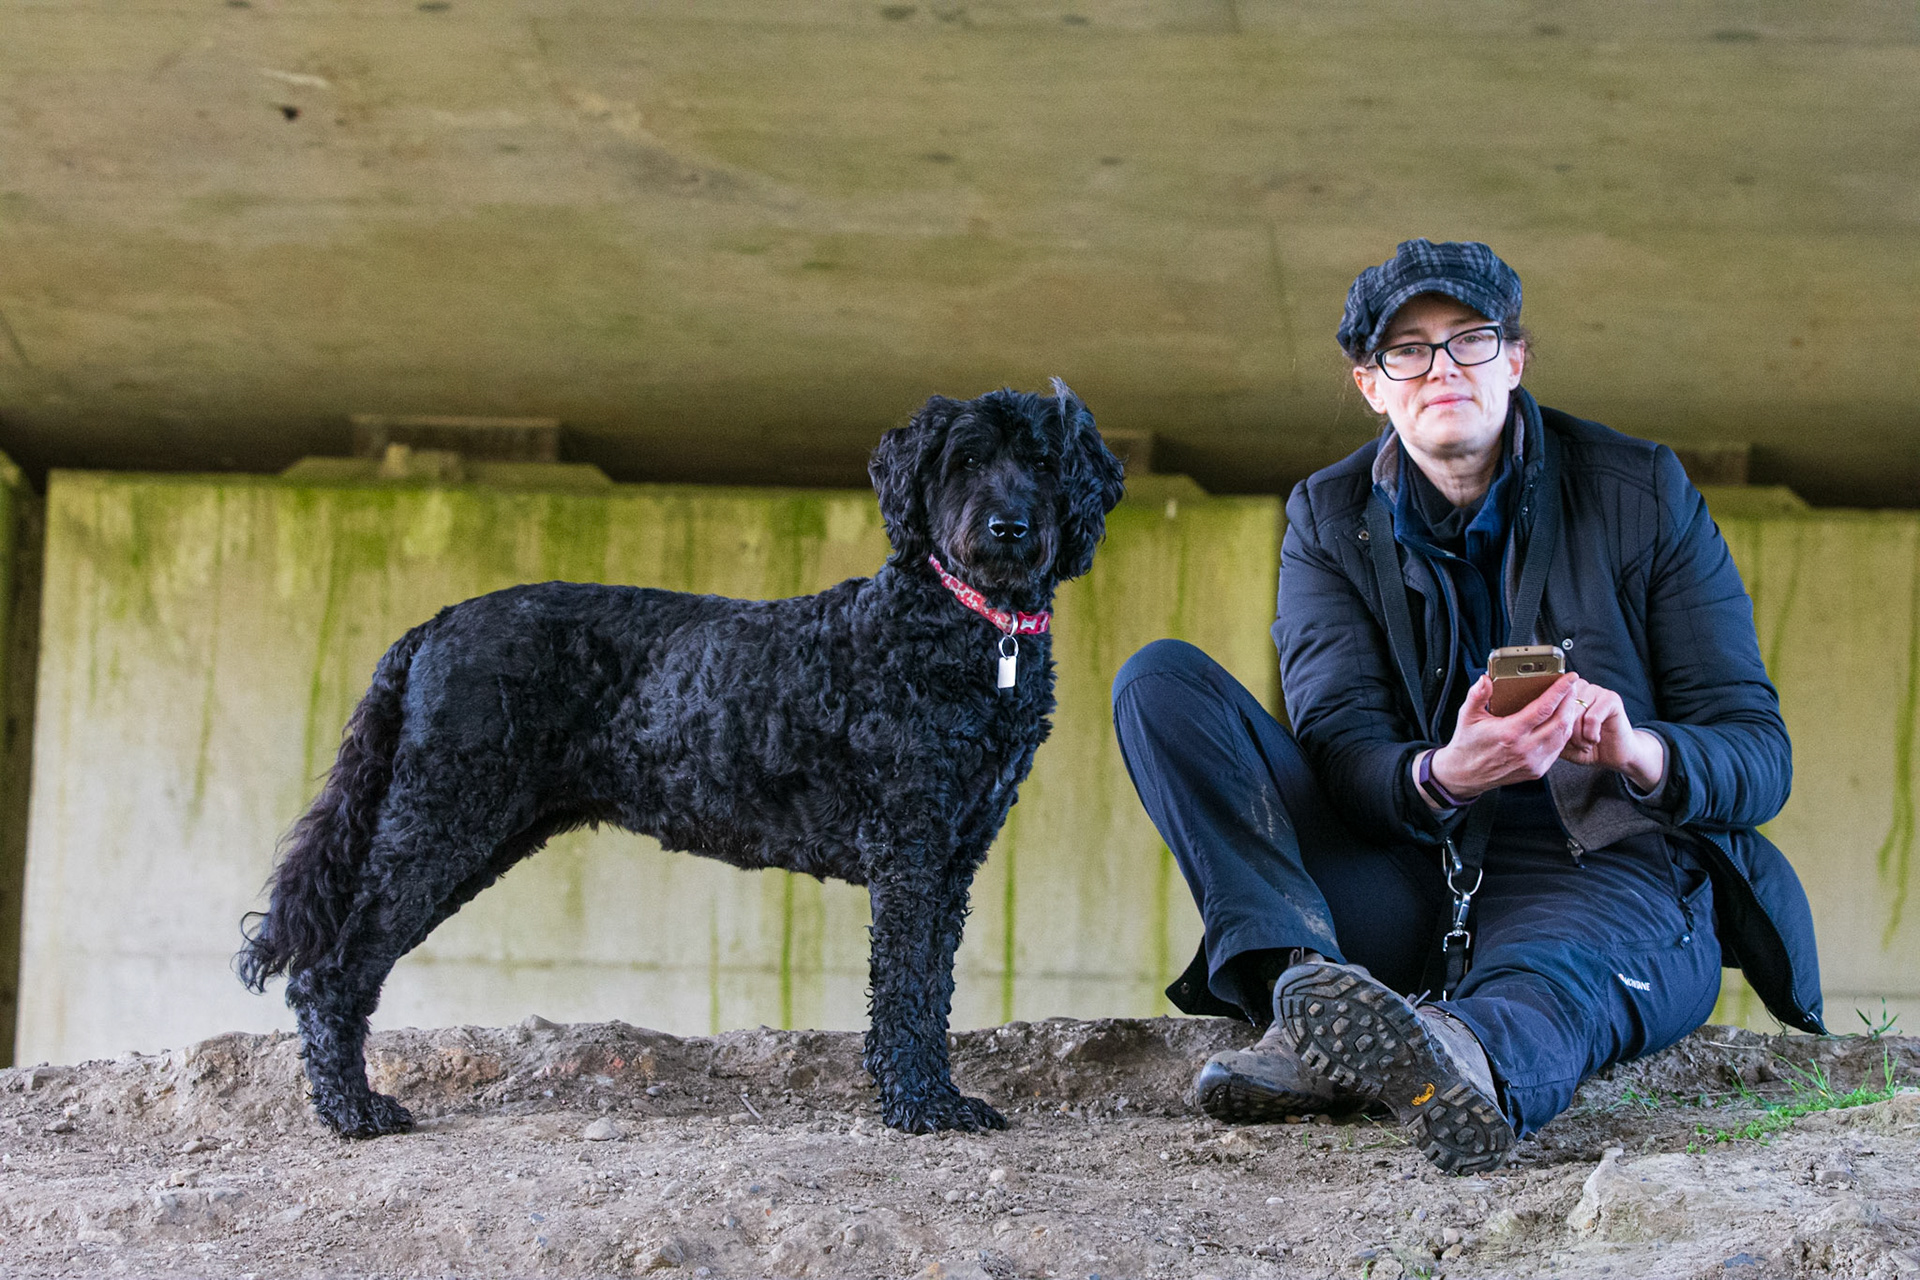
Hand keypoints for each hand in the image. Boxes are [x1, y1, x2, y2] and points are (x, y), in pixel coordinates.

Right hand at [1429, 672, 1583, 800]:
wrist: (1466, 775)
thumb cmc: (1468, 744)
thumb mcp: (1467, 716)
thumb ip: (1477, 695)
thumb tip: (1485, 679)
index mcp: (1509, 733)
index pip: (1543, 708)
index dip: (1560, 691)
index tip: (1570, 679)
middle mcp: (1525, 749)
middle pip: (1560, 721)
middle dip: (1570, 701)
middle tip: (1572, 686)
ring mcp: (1533, 762)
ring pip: (1563, 736)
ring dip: (1569, 717)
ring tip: (1568, 701)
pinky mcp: (1537, 770)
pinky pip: (1558, 749)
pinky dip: (1563, 733)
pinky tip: (1561, 722)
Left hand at [1556, 677, 1666, 791]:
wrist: (1615, 754)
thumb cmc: (1585, 746)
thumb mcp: (1559, 740)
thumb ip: (1546, 728)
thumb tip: (1526, 723)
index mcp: (1566, 692)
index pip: (1549, 699)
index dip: (1550, 721)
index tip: (1555, 737)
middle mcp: (1581, 687)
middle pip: (1561, 708)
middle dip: (1566, 732)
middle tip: (1576, 744)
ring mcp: (1597, 690)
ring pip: (1575, 712)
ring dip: (1578, 735)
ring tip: (1585, 743)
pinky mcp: (1612, 699)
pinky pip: (1592, 718)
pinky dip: (1591, 734)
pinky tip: (1596, 739)